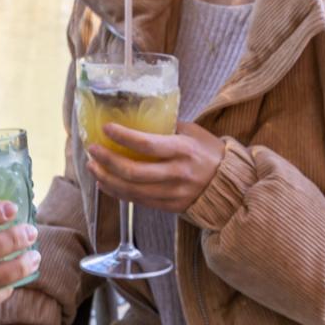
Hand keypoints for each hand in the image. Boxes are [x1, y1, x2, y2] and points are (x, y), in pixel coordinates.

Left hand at [85, 121, 223, 212]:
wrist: (231, 186)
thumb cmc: (210, 153)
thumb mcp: (193, 132)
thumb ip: (168, 126)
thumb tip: (139, 117)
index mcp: (183, 150)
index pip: (147, 144)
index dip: (123, 137)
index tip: (106, 128)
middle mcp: (177, 173)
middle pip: (133, 171)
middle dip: (107, 161)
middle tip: (92, 149)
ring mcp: (173, 193)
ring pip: (131, 190)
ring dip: (106, 178)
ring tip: (92, 167)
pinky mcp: (170, 207)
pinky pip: (138, 201)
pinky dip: (118, 192)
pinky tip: (105, 183)